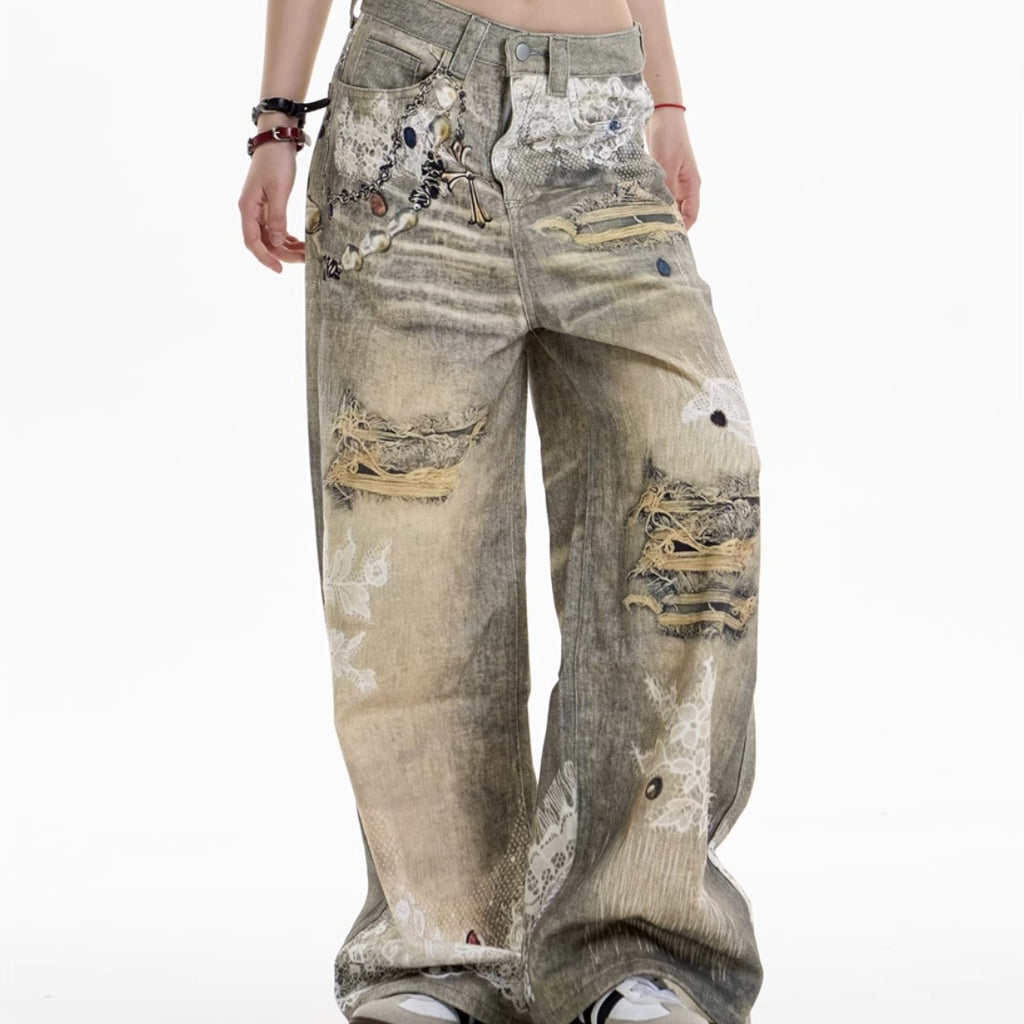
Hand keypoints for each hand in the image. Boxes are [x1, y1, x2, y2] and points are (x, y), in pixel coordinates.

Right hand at [238, 140, 305, 271]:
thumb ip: (277, 217)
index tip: (280, 269)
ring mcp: (259, 209)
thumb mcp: (279, 190)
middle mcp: (250, 211)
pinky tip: (298, 243)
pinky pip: (275, 228)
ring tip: (305, 252)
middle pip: (263, 242)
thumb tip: (276, 241)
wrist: (277, 140)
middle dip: (282, 253)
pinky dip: (287, 237)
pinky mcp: (269, 205)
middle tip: (304, 259)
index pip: (252, 241)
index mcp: (247, 208)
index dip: (265, 257)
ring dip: (286, 247)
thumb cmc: (276, 161)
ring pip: (270, 237)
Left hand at [645, 108, 700, 230]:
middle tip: (651, 235)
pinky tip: (639, 207)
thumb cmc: (669, 138)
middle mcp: (685, 185)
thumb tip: (662, 213)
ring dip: (657, 213)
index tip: (667, 240)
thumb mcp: (667, 167)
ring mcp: (673, 180)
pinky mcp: (662, 174)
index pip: (691, 215)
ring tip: (643, 224)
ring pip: (667, 204)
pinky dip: (651, 201)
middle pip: (679, 212)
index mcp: (692, 185)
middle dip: (667, 224)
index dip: (682, 230)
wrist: (661, 114)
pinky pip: (658, 194)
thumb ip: (666, 191)